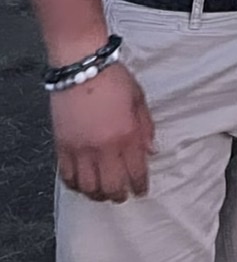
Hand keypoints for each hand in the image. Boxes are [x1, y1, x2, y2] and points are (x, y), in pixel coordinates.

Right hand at [50, 63, 155, 202]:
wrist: (81, 66)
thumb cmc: (113, 78)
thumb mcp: (138, 98)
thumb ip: (146, 126)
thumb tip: (151, 150)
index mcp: (126, 134)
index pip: (135, 171)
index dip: (140, 185)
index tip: (141, 190)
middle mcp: (103, 147)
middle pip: (111, 186)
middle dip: (119, 195)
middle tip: (123, 196)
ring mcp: (80, 149)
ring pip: (88, 187)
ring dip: (97, 194)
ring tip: (103, 193)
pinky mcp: (61, 146)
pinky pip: (67, 176)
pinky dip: (76, 185)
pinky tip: (82, 184)